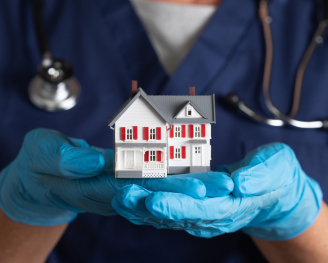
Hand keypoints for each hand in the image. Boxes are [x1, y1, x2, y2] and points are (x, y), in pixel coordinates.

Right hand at [0, 128, 231, 225]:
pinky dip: (174, 178)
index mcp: (95, 186)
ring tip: (220, 182)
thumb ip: (63, 159)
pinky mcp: (122, 183)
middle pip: (156, 192)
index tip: (197, 187)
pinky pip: (150, 182)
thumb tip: (93, 160)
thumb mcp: (40, 156)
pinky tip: (197, 172)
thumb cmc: (37, 166)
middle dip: (190, 190)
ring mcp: (120, 189)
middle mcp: (113, 192)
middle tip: (223, 186)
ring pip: (157, 188)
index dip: (166, 187)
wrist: (40, 181)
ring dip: (189, 186)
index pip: (137, 188)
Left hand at [112, 143, 321, 239]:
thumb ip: (259, 176)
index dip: (177, 206)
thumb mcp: (275, 169)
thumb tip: (240, 183)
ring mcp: (201, 213)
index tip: (153, 200)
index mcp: (233, 206)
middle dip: (148, 207)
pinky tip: (130, 197)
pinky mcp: (194, 207)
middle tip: (122, 195)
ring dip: (142, 208)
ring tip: (117, 196)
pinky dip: (148, 204)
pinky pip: (168, 208)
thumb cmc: (276, 175)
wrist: (274, 191)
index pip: (201, 210)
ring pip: (167, 215)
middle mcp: (212, 216)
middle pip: (177, 215)